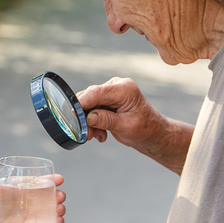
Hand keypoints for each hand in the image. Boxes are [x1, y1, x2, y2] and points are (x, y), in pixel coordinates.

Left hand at [0, 173, 66, 222]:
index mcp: (27, 191)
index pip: (42, 182)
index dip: (52, 179)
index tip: (59, 179)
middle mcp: (36, 202)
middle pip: (53, 195)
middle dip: (60, 195)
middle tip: (59, 197)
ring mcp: (40, 215)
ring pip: (57, 208)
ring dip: (61, 208)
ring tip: (59, 210)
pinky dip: (59, 222)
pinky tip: (58, 222)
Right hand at [77, 77, 193, 173]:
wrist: (153, 133)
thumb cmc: (145, 129)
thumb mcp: (126, 127)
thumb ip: (106, 120)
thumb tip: (87, 117)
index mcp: (124, 89)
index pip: (96, 93)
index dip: (81, 103)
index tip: (70, 115)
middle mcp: (115, 87)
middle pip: (89, 98)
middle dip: (85, 117)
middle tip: (87, 135)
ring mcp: (110, 93)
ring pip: (88, 105)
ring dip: (89, 122)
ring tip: (98, 136)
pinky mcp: (105, 101)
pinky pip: (91, 110)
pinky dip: (92, 122)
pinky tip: (101, 133)